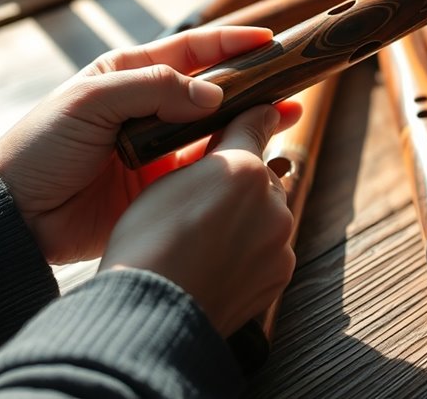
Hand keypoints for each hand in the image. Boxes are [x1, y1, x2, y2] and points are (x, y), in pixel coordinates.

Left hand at [0, 26, 300, 263]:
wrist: (16, 214)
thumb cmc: (42, 146)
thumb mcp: (90, 101)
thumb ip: (153, 89)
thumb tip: (213, 95)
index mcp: (130, 75)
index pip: (191, 51)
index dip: (230, 42)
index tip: (268, 39)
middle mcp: (150, 108)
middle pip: (214, 90)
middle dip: (253, 83)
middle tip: (291, 81)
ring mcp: (159, 150)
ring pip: (217, 130)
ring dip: (251, 122)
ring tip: (288, 116)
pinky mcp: (163, 188)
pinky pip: (206, 171)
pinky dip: (232, 162)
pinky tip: (257, 157)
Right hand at [101, 104, 294, 336]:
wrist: (152, 313)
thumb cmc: (147, 242)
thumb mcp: (166, 180)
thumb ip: (214, 150)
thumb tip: (253, 123)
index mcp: (244, 170)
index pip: (254, 126)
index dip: (250, 119)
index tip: (259, 112)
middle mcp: (273, 203)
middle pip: (261, 178)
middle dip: (241, 183)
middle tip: (205, 199)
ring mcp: (279, 243)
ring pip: (266, 216)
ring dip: (246, 219)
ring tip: (204, 236)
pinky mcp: (279, 276)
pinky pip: (267, 251)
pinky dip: (248, 252)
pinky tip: (215, 260)